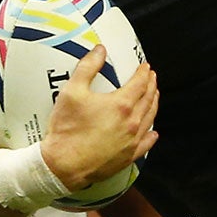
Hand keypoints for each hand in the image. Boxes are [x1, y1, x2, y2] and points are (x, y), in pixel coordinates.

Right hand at [39, 47, 158, 190]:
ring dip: (153, 105)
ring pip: (150, 119)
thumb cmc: (67, 129)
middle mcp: (132, 123)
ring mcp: (131, 141)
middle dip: (151, 86)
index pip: (139, 83)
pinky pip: (146, 144)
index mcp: (121, 105)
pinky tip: (152, 132)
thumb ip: (87, 67)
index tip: (145, 67)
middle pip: (148, 100)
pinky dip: (151, 135)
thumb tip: (100, 50)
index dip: (144, 73)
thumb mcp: (72, 91)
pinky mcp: (128, 157)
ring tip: (154, 97)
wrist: (63, 165)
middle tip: (151, 78)